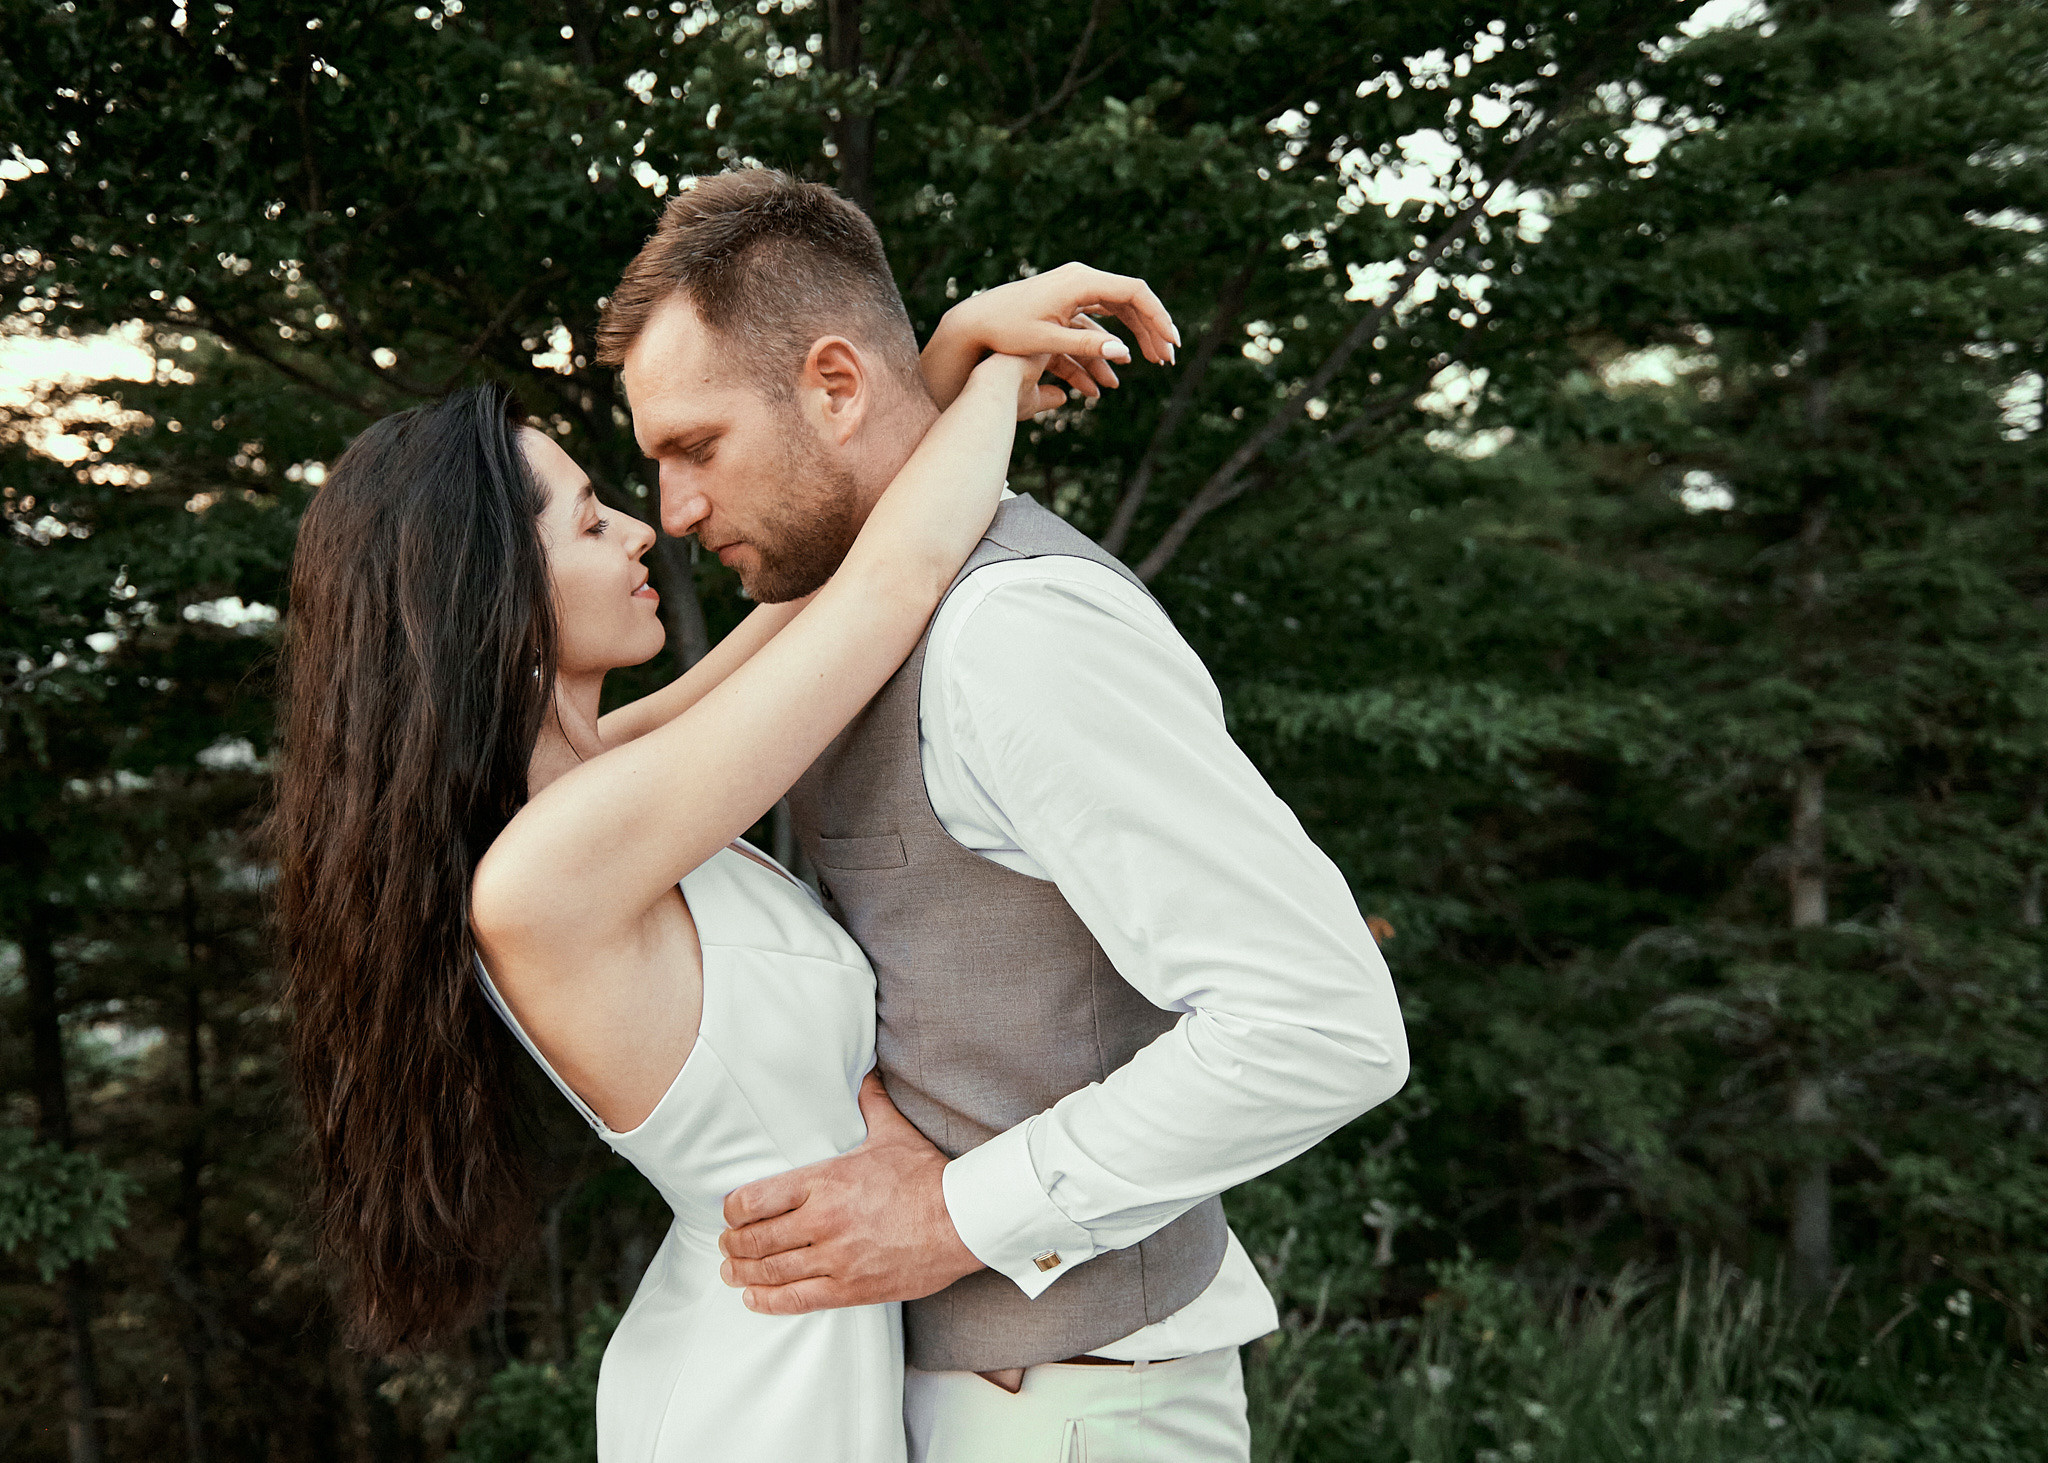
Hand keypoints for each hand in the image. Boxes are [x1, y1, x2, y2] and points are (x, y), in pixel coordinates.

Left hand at [717, 1071, 983, 1313]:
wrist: (962, 1220)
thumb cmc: (927, 1177)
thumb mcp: (894, 1133)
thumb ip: (871, 1104)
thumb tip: (868, 1073)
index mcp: (824, 1181)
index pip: (755, 1199)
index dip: (733, 1210)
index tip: (730, 1213)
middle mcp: (823, 1221)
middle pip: (756, 1238)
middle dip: (733, 1244)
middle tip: (726, 1246)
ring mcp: (835, 1258)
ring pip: (771, 1271)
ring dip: (743, 1274)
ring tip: (731, 1272)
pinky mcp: (851, 1287)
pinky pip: (797, 1299)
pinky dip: (769, 1301)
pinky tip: (754, 1298)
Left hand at [921, 262, 1181, 409]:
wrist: (976, 320)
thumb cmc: (1007, 331)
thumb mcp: (1047, 342)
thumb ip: (1087, 347)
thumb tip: (1124, 353)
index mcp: (1080, 282)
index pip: (1135, 293)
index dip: (1158, 318)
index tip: (1171, 344)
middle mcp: (1082, 277)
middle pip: (1132, 299)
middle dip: (1153, 330)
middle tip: (1169, 359)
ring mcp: (1076, 285)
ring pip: (1120, 307)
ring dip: (1139, 333)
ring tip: (1155, 360)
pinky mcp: (1069, 296)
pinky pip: (1105, 310)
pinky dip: (1118, 331)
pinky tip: (1130, 352)